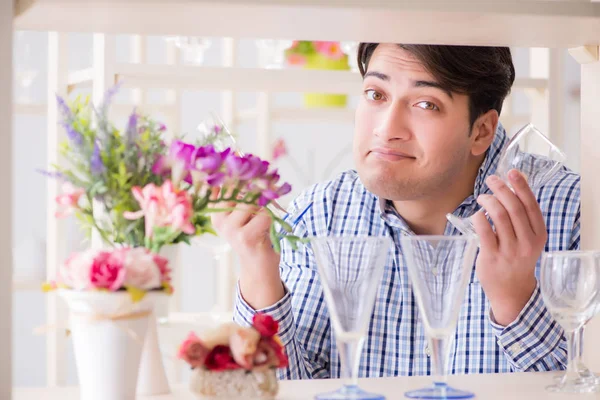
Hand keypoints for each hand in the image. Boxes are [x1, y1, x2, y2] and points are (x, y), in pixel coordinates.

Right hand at [210, 188, 283, 309]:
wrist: (258, 265)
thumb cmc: (252, 236)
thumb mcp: (241, 214)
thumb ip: (238, 196)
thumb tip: (248, 172)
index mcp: (215, 212)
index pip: (225, 185)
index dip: (238, 179)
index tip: (247, 177)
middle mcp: (219, 219)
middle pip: (240, 191)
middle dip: (254, 196)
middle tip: (258, 211)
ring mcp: (230, 229)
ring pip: (252, 203)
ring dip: (262, 210)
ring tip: (259, 224)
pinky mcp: (245, 236)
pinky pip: (263, 214)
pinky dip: (269, 220)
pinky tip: (263, 231)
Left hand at [472, 170, 546, 325]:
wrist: (511, 291)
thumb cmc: (517, 259)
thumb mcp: (528, 240)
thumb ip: (521, 218)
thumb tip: (509, 188)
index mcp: (538, 235)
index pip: (531, 205)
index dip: (521, 186)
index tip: (511, 172)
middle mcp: (526, 242)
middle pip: (513, 207)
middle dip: (500, 188)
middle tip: (490, 180)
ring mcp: (509, 250)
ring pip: (498, 215)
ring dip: (488, 200)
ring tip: (482, 198)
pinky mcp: (491, 256)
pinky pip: (483, 229)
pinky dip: (479, 217)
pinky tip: (477, 215)